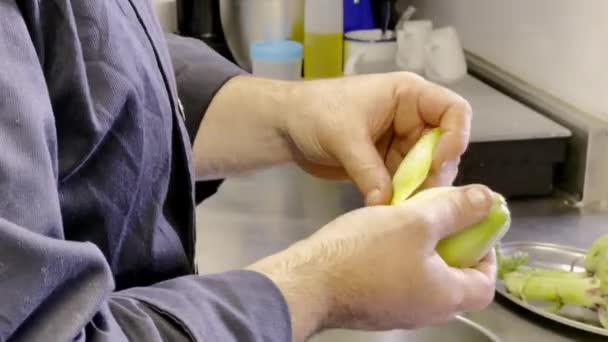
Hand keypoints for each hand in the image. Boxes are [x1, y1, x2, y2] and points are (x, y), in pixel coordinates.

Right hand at [248, 185, 496, 341]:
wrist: (307, 281)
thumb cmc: (364, 253)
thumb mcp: (416, 222)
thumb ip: (455, 210)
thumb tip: (488, 200)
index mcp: (445, 297)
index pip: (486, 284)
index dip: (486, 254)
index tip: (473, 228)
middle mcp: (425, 312)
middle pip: (454, 281)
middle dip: (452, 247)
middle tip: (438, 218)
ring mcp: (396, 312)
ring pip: (423, 279)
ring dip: (422, 251)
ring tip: (406, 222)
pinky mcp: (371, 306)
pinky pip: (396, 282)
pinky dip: (398, 259)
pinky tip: (379, 237)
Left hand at [282, 72, 471, 205]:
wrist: (284, 127)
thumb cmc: (313, 113)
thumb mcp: (344, 137)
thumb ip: (368, 171)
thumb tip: (385, 205)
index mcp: (409, 96)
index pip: (455, 111)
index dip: (456, 137)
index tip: (438, 163)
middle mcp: (411, 119)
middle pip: (445, 147)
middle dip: (435, 174)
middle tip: (419, 199)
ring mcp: (400, 143)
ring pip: (427, 170)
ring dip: (419, 190)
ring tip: (404, 209)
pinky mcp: (386, 164)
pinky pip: (405, 182)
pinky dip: (402, 197)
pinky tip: (394, 211)